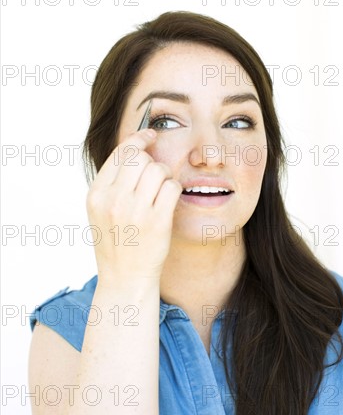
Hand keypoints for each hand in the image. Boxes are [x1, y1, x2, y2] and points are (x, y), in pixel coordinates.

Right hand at [86, 129, 181, 284]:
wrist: (125, 278)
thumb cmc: (116, 243)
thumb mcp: (101, 212)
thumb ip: (111, 183)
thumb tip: (136, 149)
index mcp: (96, 194)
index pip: (119, 153)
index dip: (138, 140)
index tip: (151, 135)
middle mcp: (113, 200)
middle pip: (140, 158)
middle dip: (152, 162)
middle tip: (155, 177)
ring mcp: (135, 211)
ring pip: (158, 169)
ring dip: (165, 177)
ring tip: (161, 193)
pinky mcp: (157, 222)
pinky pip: (172, 187)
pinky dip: (174, 190)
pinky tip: (169, 202)